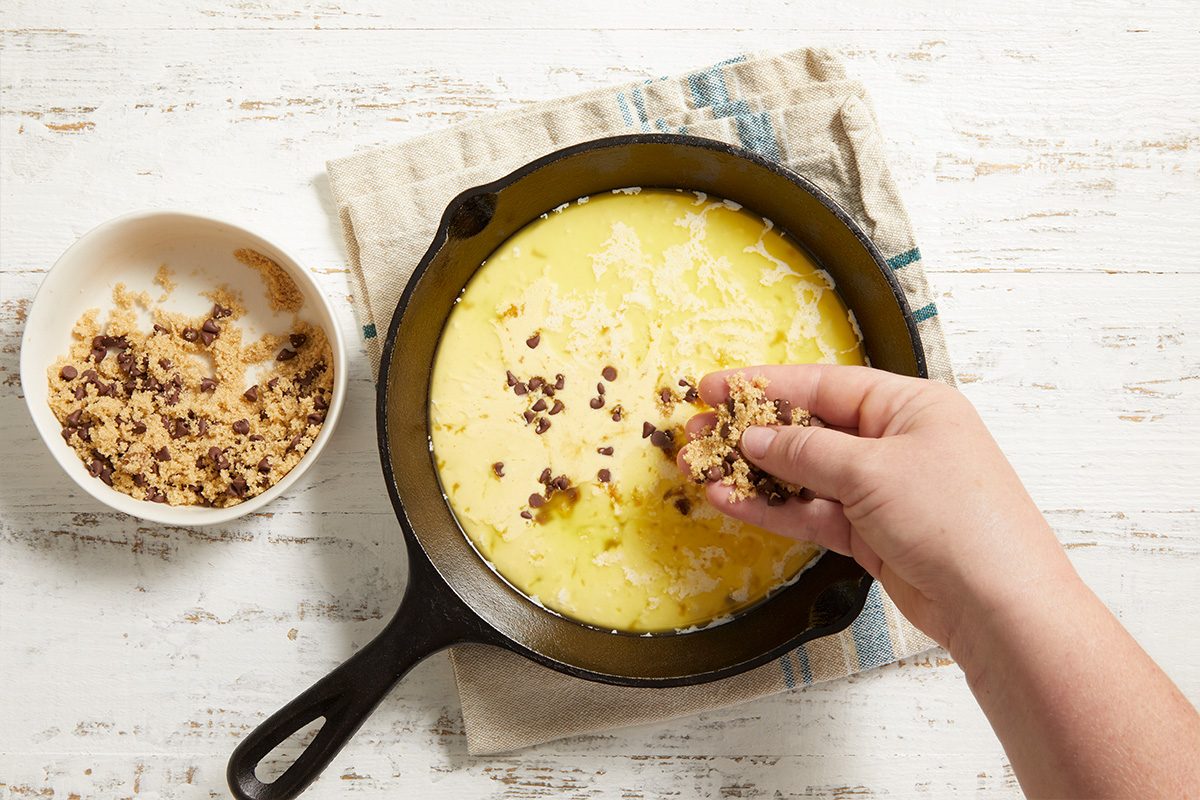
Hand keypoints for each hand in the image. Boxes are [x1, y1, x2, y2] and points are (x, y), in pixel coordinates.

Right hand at [679, 364, 1073, 652]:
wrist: (998, 605)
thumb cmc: (953, 517)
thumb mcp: (872, 469)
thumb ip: (806, 451)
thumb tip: (755, 437)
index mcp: (909, 405)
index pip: (824, 385)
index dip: (765, 385)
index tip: (714, 388)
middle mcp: (895, 441)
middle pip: (810, 428)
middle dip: (752, 431)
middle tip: (698, 432)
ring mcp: (882, 490)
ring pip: (805, 474)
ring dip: (755, 473)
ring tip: (702, 468)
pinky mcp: (870, 533)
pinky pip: (812, 512)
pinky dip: (773, 507)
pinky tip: (731, 500)